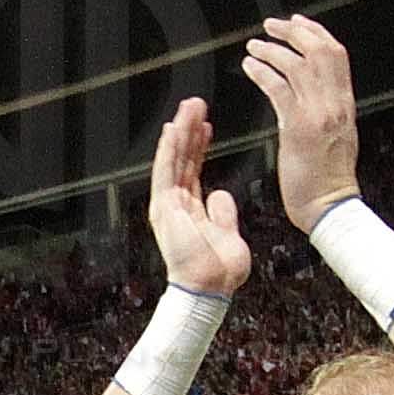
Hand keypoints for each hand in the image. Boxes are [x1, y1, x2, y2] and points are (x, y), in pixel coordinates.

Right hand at [146, 96, 251, 295]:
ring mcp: (168, 206)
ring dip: (180, 131)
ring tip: (189, 106)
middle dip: (190, 131)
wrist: (208, 290)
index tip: (207, 126)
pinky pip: (166, 172)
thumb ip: (223, 213)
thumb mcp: (229, 235)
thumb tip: (220, 194)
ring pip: (173, 159)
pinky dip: (169, 149)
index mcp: (191, 210)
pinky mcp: (164, 208)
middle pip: (182, 160)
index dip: (200, 147)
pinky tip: (174, 128)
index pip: (193, 170)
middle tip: (197, 104)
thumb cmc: (219, 272)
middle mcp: (176, 205)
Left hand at [240, 15, 363, 233]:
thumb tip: (313, 95)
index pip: (337, 54)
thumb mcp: (337, 137)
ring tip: (254, 46)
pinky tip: (250, 67)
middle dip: (294, 32)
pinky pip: (279, 88)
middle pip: (320, 50)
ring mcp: (317, 114)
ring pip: (298, 64)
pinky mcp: (297, 127)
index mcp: (344, 104)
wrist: (330, 208)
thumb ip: (327, 112)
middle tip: (273, 25)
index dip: (316, 33)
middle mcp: (334, 103)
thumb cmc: (328, 180)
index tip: (298, 23)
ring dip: (273, 50)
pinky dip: (263, 72)